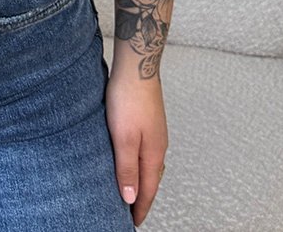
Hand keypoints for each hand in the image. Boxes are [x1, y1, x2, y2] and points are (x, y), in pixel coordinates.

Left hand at [105, 64, 168, 226]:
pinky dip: (140, 163)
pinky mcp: (149, 121)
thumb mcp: (123, 138)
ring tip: (132, 191)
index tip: (132, 222)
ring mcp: (156, 133)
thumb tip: (131, 198)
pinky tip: (132, 159)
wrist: (137, 65)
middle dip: (143, 198)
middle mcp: (159, 146)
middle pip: (151, 180)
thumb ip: (127, 169)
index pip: (148, 190)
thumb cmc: (129, 97)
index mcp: (154, 154)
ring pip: (150, 165)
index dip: (140, 208)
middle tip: (132, 212)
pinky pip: (146, 151)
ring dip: (142, 180)